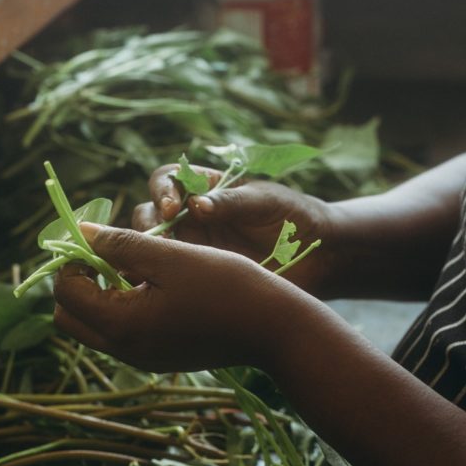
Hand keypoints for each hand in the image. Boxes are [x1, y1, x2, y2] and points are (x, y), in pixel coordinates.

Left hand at [53, 223, 288, 371]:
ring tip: (134, 267)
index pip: (65, 292)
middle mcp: (124, 349)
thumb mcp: (169, 255)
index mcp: (121, 324)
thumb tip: (79, 230)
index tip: (98, 237)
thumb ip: (120, 244)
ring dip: (100, 295)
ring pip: (93, 327)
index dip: (72, 259)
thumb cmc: (225, 285)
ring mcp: (141, 358)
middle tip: (108, 254)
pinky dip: (122, 309)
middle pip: (70, 317)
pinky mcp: (158, 359)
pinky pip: (121, 334)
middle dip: (79, 282)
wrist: (273, 329)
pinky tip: (154, 287)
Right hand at [132, 164, 332, 295]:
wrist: (317, 256)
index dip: (162, 190)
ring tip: (159, 267)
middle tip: (160, 242)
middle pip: (149, 214)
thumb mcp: (264, 202)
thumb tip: (195, 206)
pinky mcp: (197, 276)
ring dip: (149, 254)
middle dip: (148, 225)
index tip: (173, 208)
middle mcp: (191, 217)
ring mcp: (192, 248)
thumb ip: (231, 201)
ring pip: (152, 247)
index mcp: (205, 189)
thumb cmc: (293, 217)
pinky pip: (168, 276)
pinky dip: (160, 279)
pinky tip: (164, 286)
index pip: (168, 179)